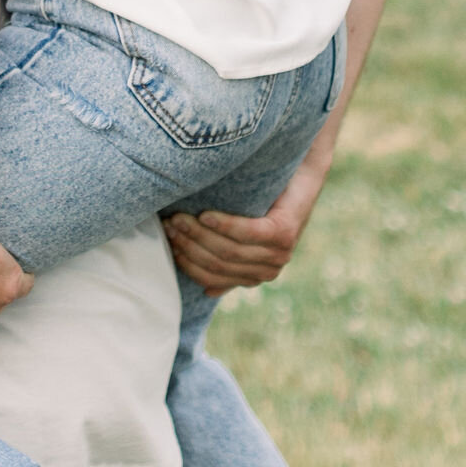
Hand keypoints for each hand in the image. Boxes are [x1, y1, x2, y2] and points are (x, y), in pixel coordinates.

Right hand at [164, 161, 324, 295]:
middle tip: (167, 225)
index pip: (210, 278)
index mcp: (254, 277)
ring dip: (198, 233)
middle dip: (187, 245)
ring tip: (179, 217)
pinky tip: (206, 214)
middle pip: (216, 264)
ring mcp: (279, 254)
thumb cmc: (263, 203)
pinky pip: (246, 233)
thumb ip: (227, 261)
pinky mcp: (284, 233)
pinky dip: (223, 225)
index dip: (185, 262)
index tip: (166, 242)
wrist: (299, 176)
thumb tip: (208, 291)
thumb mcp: (243, 236)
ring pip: (227, 250)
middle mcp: (268, 271)